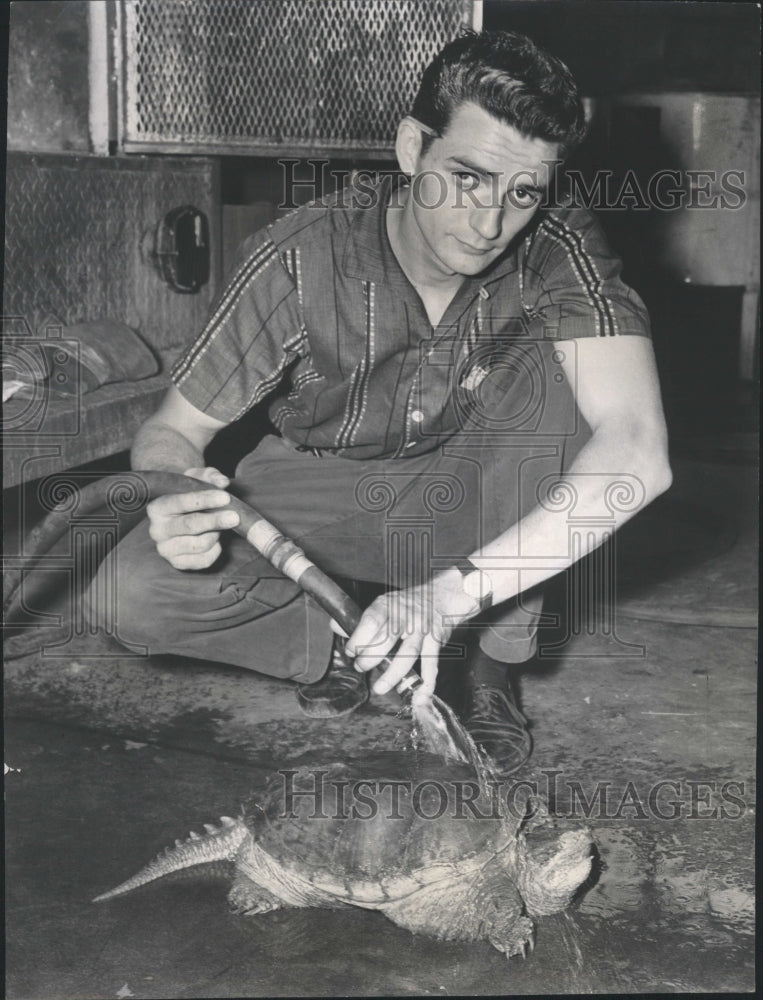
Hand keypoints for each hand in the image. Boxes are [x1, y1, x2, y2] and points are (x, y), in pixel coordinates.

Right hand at [146, 466, 239, 569]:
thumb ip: (209, 476)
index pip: (180, 502)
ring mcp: (165, 549)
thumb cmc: (189, 494)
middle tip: (235, 517)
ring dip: (216, 534)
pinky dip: (216, 549)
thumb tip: (223, 481)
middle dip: (214, 521)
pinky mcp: (177, 563)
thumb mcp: (196, 479)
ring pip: (200, 544)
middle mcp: (157, 530)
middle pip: (190, 526)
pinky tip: (214, 539)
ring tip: (218, 525)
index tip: (225, 498)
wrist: (181, 516)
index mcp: (157, 507)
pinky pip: (205, 560)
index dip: (204, 500)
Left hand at [345, 569, 480, 697]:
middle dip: (370, 657)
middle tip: (360, 667)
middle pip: (387, 639)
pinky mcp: (436, 641)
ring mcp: (422, 629)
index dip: (358, 638)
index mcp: (387, 605)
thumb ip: (359, 619)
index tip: (350, 651)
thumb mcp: (382, 604)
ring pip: (407, 654)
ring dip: (393, 674)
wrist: (440, 596)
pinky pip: (431, 664)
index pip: (371, 621)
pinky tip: (419, 697)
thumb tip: (335, 626)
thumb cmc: (405, 605)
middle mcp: (405, 616)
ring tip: (379, 688)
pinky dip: (426, 682)